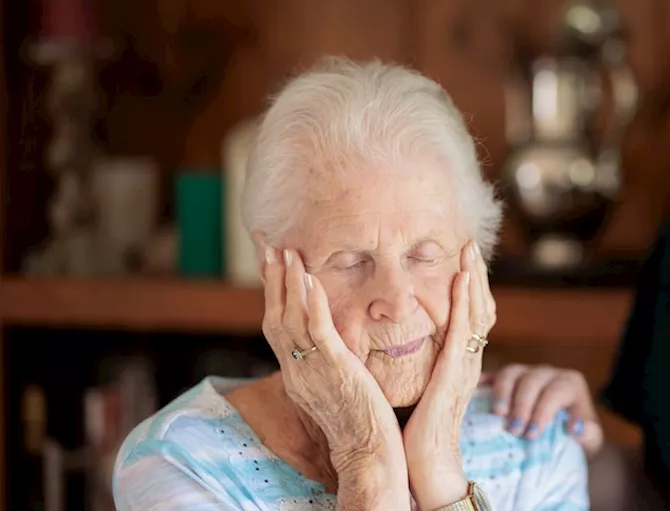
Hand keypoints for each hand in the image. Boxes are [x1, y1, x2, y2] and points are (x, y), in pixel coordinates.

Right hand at [260, 247, 406, 482]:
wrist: (367, 455)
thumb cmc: (360, 425)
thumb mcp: (337, 390)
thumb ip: (330, 366)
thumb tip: (334, 348)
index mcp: (298, 375)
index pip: (278, 327)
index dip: (274, 295)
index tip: (273, 264)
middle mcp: (297, 371)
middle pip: (275, 317)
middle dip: (272, 280)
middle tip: (270, 246)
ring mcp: (313, 371)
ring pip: (291, 319)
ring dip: (288, 283)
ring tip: (287, 251)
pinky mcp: (335, 371)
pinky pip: (317, 332)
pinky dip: (312, 304)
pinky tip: (310, 280)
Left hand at [403, 240, 495, 507]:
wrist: (427, 462)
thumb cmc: (416, 430)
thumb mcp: (420, 387)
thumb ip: (419, 364)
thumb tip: (400, 345)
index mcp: (459, 362)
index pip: (470, 315)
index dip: (469, 286)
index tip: (461, 258)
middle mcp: (469, 359)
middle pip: (480, 306)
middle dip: (475, 272)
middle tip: (469, 242)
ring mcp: (466, 364)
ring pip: (477, 310)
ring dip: (474, 276)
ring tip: (469, 249)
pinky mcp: (455, 372)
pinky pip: (464, 329)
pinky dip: (465, 300)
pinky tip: (460, 278)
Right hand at [484, 364, 603, 459]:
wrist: (563, 433)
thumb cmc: (575, 437)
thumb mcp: (590, 440)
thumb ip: (589, 435)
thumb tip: (574, 428)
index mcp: (570, 384)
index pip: (556, 391)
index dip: (543, 411)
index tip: (532, 434)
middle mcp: (548, 374)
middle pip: (532, 380)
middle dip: (522, 405)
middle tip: (514, 430)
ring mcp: (526, 372)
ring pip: (512, 372)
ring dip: (502, 392)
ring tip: (496, 414)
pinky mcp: (508, 379)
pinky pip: (494, 374)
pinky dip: (484, 381)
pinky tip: (475, 391)